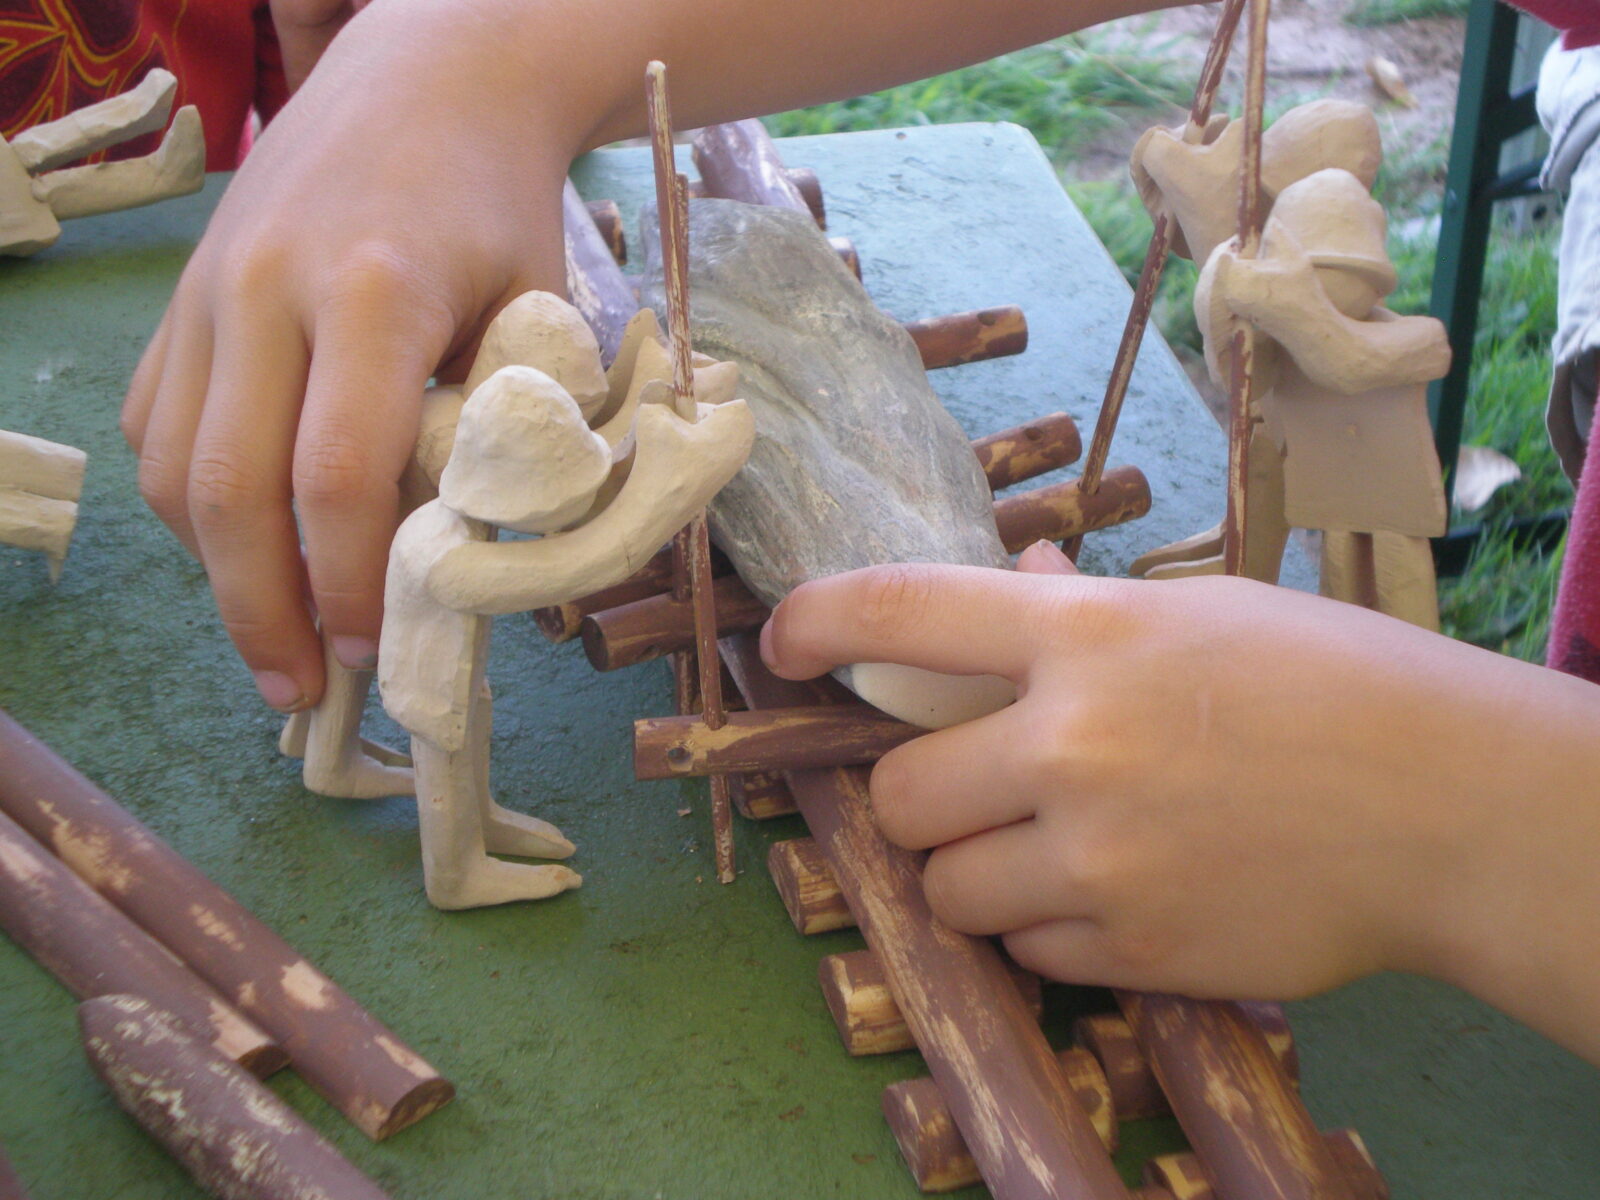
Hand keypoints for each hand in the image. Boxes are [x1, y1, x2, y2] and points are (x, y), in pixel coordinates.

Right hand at [122, 0, 581, 710]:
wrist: (428, 80)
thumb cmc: (501, 207)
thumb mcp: (539, 315)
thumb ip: (515, 438)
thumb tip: (489, 574)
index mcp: (373, 293)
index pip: (336, 475)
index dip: (349, 585)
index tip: (376, 653)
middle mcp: (264, 289)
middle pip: (229, 489)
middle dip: (262, 613)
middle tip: (301, 691)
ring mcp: (206, 290)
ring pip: (172, 467)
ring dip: (217, 572)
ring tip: (275, 636)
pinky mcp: (178, 297)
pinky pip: (156, 424)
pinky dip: (191, 505)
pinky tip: (247, 544)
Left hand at [759, 544, 1599, 1051]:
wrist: (1445, 805)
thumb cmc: (1329, 681)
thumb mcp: (1199, 614)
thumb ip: (1083, 611)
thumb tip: (1012, 576)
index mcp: (1084, 633)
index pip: (904, 612)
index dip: (819, 622)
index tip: (784, 644)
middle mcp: (1069, 743)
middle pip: (898, 795)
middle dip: (917, 799)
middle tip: (970, 793)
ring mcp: (1095, 856)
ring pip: (947, 889)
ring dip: (976, 873)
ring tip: (1053, 852)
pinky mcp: (1131, 948)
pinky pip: (1026, 950)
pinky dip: (1049, 930)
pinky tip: (1120, 895)